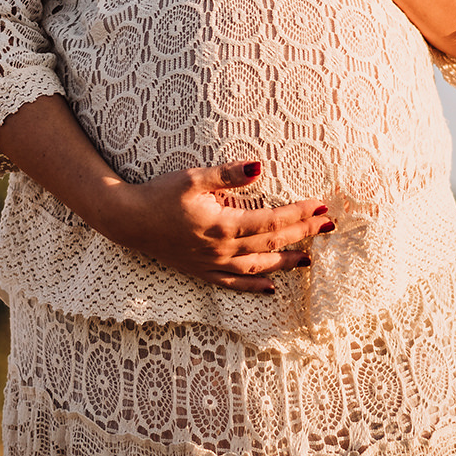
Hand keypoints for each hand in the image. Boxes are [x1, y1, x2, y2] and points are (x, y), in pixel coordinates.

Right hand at [94, 160, 333, 292]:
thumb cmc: (159, 194)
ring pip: (258, 267)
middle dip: (303, 235)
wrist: (127, 221)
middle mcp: (222, 250)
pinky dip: (255, 286)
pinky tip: (271, 288)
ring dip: (286, 262)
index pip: (273, 221)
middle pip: (272, 243)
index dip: (299, 215)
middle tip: (328, 226)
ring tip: (309, 260)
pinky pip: (234, 284)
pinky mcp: (201, 271)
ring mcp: (212, 264)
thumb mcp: (193, 178)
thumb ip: (228, 175)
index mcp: (224, 226)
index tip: (321, 207)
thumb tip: (259, 167)